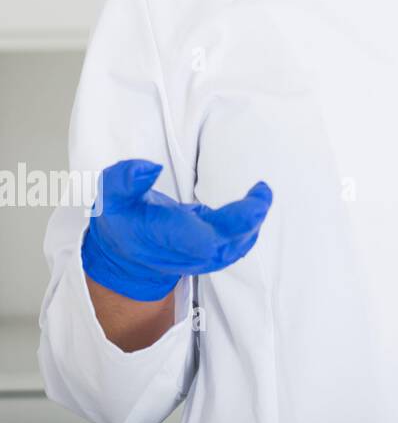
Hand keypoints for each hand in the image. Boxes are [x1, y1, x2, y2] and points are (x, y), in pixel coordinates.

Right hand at [81, 159, 272, 301]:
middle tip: (262, 191)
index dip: (231, 225)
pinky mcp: (210, 250)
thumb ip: (124, 180)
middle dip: (248, 221)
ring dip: (252, 223)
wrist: (125, 254)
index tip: (251, 203)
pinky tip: (256, 204)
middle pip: (226, 244)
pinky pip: (236, 245)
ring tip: (261, 193)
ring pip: (235, 247)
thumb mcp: (110, 196)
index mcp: (165, 236)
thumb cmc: (122, 219)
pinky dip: (249, 227)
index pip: (202, 240)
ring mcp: (200, 254)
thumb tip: (149, 167)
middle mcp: (186, 251)